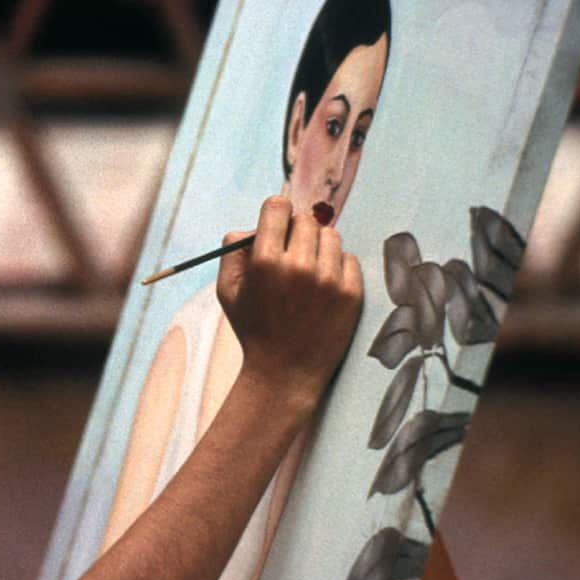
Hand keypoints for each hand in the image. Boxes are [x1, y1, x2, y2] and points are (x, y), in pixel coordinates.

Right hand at [216, 196, 362, 403]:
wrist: (285, 372)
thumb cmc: (254, 329)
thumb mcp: (228, 292)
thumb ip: (233, 251)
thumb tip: (252, 225)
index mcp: (265, 262)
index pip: (278, 207)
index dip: (276, 214)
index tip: (277, 226)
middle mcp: (298, 266)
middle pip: (306, 220)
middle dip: (297, 233)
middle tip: (291, 256)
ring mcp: (328, 280)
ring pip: (331, 236)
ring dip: (319, 248)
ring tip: (308, 274)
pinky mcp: (351, 293)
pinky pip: (349, 258)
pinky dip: (337, 267)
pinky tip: (322, 289)